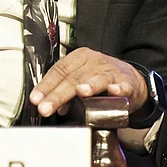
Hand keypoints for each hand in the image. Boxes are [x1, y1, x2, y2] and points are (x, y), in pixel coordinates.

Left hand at [28, 47, 146, 117]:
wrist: (131, 80)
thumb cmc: (100, 79)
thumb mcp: (80, 80)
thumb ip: (64, 93)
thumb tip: (50, 106)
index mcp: (80, 58)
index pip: (59, 70)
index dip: (46, 85)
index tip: (36, 99)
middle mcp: (94, 61)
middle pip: (74, 77)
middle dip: (58, 94)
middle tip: (46, 108)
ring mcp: (111, 71)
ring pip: (97, 79)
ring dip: (89, 85)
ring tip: (80, 92)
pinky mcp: (127, 82)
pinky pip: (122, 85)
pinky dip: (118, 88)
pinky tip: (114, 91)